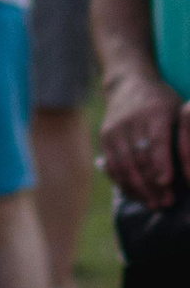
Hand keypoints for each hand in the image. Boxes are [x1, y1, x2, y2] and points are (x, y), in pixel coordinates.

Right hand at [102, 71, 188, 207]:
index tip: (166, 182)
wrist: (129, 83)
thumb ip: (185, 136)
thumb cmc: (163, 101)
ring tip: (152, 204)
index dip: (160, 163)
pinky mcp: (105, 137)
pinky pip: (112, 164)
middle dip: (151, 183)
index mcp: (155, 113)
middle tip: (166, 203)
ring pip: (124, 164)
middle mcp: (131, 121)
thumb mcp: (179, 110)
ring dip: (138, 187)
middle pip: (139, 157)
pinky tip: (136, 195)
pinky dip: (123, 182)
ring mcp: (115, 129)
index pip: (156, 141)